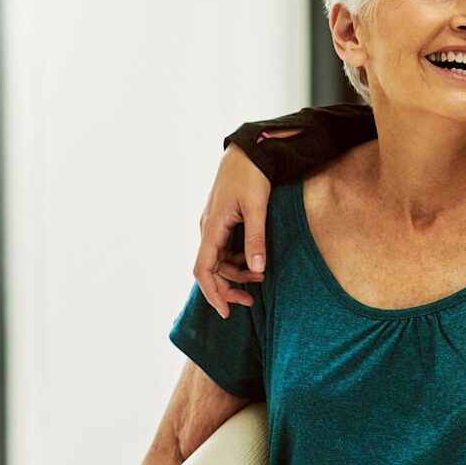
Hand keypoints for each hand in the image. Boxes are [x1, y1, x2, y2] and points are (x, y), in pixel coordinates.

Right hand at [193, 143, 271, 318]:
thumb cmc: (251, 176)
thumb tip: (257, 268)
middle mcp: (208, 229)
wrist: (247, 152)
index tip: (225, 312)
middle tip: (251, 301)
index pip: (203, 270)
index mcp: (212, 228)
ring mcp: (214, 225)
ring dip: (237, 272)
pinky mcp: (222, 221)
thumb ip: (256, 238)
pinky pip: (225, 248)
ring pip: (219, 260)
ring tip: (262, 278)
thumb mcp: (257, 207)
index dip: (212, 293)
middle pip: (211, 269)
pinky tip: (255, 261)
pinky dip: (238, 259)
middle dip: (229, 287)